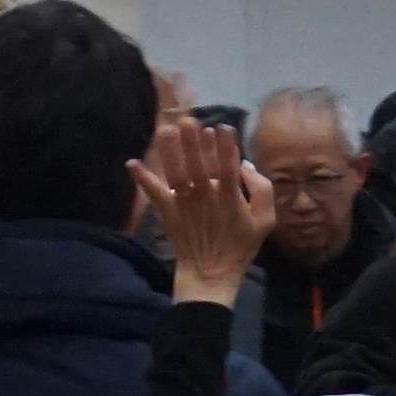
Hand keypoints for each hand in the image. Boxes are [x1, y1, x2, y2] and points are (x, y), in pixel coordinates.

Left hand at [139, 118, 266, 308]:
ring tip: (164, 130)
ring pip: (176, 173)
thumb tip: (246, 164)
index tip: (221, 127)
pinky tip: (131, 163)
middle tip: (187, 121)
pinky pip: (154, 193)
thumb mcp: (264, 221)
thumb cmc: (239, 245)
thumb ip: (262, 189)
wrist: (211, 274)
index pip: (228, 166)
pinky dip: (143, 179)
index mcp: (230, 197)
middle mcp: (206, 196)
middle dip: (192, 142)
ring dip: (169, 152)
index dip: (225, 146)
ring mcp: (185, 203)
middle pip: (198, 165)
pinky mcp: (168, 212)